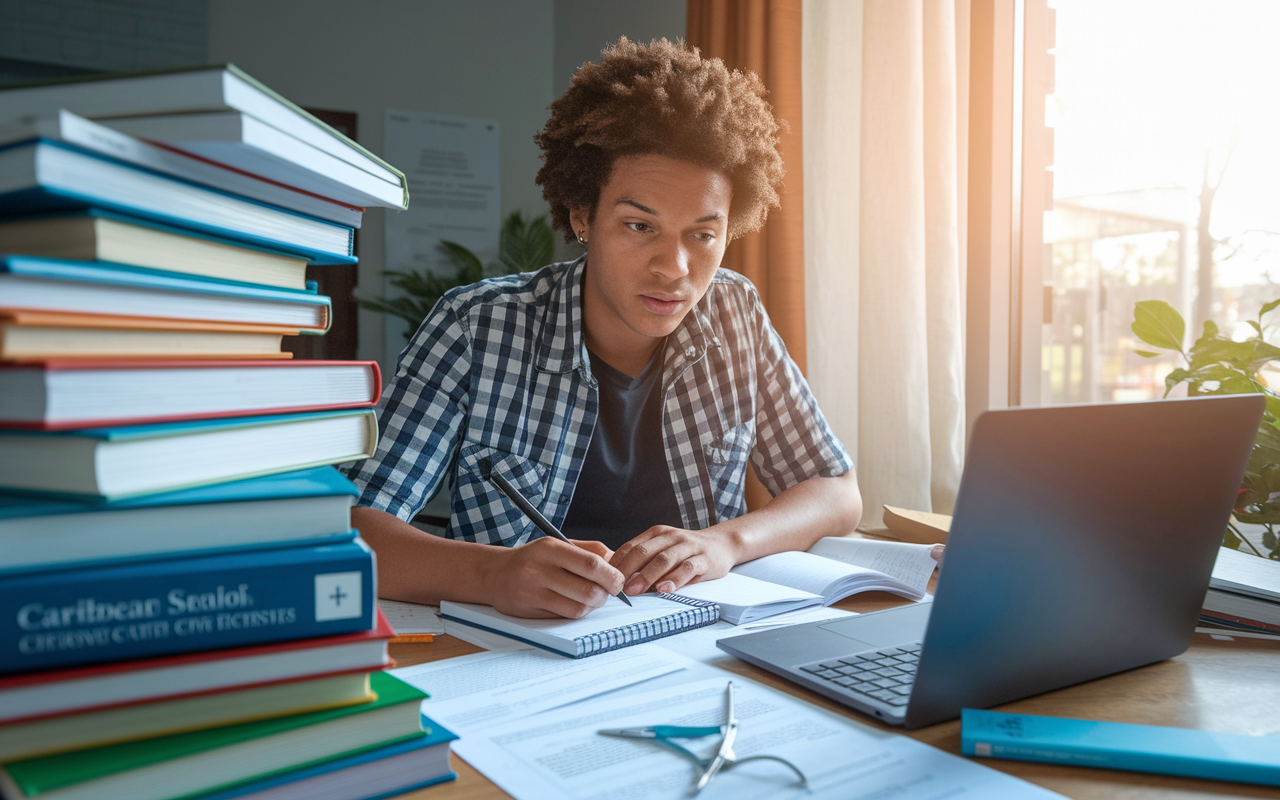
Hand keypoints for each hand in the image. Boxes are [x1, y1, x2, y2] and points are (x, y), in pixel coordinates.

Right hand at [482, 537, 623, 618]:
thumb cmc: (535, 559)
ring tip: (589, 598)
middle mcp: (539, 569)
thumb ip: (591, 552)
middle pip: (588, 591)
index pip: (591, 564)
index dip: (611, 576)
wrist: (497, 574)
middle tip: (606, 592)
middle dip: (604, 595)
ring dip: (591, 606)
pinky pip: (564, 617)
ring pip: (578, 608)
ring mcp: (533, 592)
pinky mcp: (529, 610)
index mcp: (550, 548)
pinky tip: (573, 604)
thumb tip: (620, 564)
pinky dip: (576, 613)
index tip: (618, 581)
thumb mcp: (559, 545)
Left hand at [610, 525, 739, 594]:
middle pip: (644, 552)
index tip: (606, 580)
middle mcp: (671, 537)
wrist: (722, 544)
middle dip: (628, 570)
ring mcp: (688, 546)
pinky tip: (665, 589)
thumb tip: (618, 581)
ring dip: (647, 576)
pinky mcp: (704, 559)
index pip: (631, 546)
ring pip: (664, 559)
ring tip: (635, 590)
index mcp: (657, 533)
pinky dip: (675, 579)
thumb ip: (645, 561)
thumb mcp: (664, 550)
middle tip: (616, 588)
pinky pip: (688, 568)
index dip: (617, 563)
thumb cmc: (687, 552)